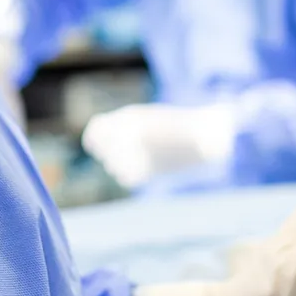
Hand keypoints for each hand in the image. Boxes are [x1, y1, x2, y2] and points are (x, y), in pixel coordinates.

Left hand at [82, 102, 234, 187]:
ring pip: (112, 165)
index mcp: (129, 118)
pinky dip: (130, 174)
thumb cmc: (169, 124)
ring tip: (141, 154)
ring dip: (120, 162)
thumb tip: (92, 145)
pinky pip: (125, 177)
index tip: (102, 141)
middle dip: (111, 149)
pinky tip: (143, 166)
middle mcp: (130, 135)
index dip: (96, 136)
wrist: (202, 136)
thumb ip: (114, 126)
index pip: (96, 131)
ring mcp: (137, 154)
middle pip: (102, 150)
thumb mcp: (141, 117)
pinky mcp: (147, 170)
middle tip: (133, 146)